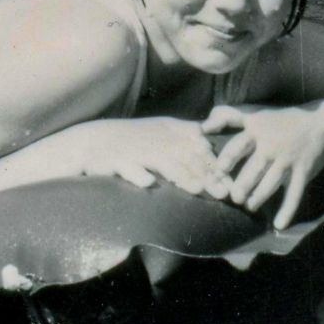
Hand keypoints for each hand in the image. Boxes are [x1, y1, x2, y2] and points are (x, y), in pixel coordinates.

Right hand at [63, 117, 235, 201]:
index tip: (231, 185)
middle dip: (206, 174)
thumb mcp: (161, 133)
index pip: (198, 147)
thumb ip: (186, 137)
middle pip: (186, 156)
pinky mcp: (115, 160)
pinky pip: (127, 167)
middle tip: (224, 194)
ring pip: (162, 162)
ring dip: (179, 175)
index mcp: (168, 130)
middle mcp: (155, 137)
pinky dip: (137, 174)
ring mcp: (135, 149)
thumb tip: (212, 144)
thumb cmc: (132, 142)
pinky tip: (148, 183)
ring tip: (196, 189)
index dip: (216, 165)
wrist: (92, 142)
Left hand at [202, 104, 323, 230]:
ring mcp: (288, 160)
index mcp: (258, 130)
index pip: (238, 145)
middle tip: (233, 197)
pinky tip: (278, 225)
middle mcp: (272, 145)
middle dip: (242, 184)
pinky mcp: (303, 172)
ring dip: (259, 197)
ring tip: (248, 206)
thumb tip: (201, 126)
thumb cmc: (281, 120)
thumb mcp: (255, 113)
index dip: (227, 159)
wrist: (321, 125)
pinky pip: (294, 194)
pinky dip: (287, 210)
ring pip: (271, 183)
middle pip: (254, 167)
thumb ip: (228, 117)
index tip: (217, 171)